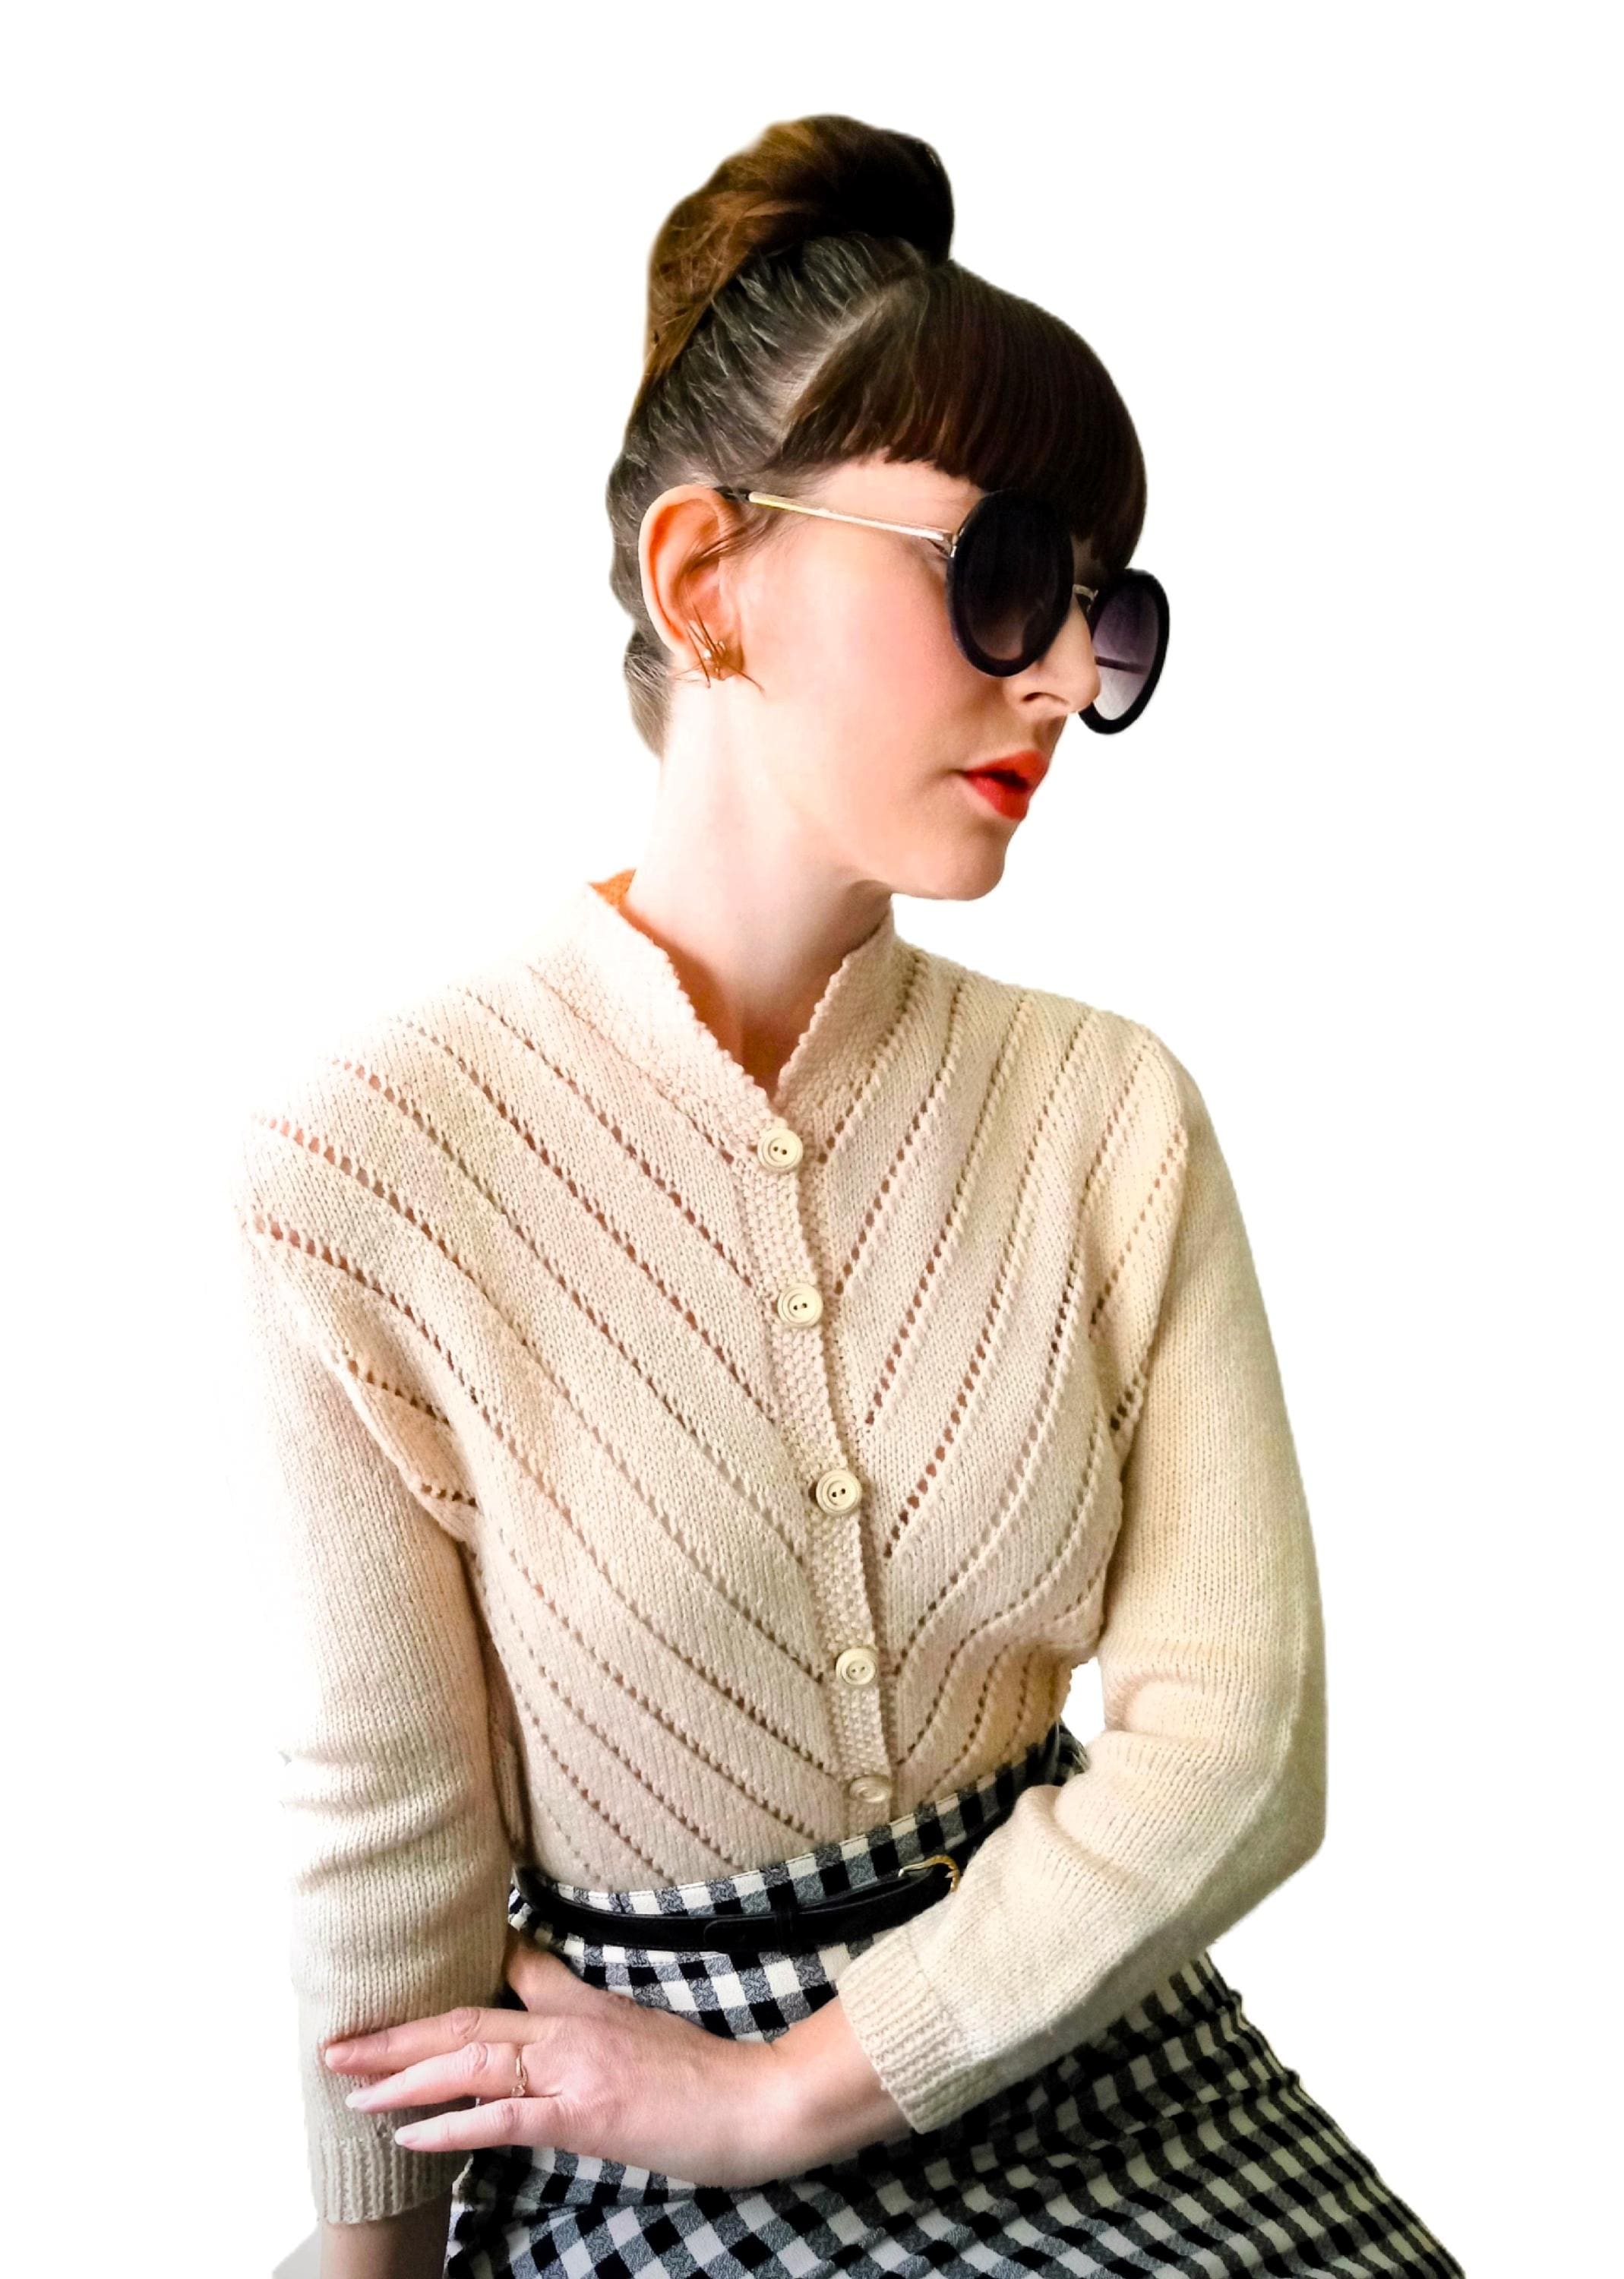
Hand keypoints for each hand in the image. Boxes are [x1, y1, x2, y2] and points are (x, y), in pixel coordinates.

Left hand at [321, 1930, 871, 2187]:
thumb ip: (576, 2002)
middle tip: (336, 2044)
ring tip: (351, 2085)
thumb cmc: (700, 2072)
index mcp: (579, 2005)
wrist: (757, 2101)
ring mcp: (573, 2070)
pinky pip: (504, 2118)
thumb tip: (524, 1972)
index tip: (384, 1998)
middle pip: (464, 2021)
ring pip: (472, 2061)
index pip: (498, 1980)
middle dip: (394, 2033)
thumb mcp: (633, 2022)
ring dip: (403, 2074)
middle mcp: (567, 2028)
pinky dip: (450, 2126)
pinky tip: (409, 2135)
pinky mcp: (583, 2117)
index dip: (435, 1991)